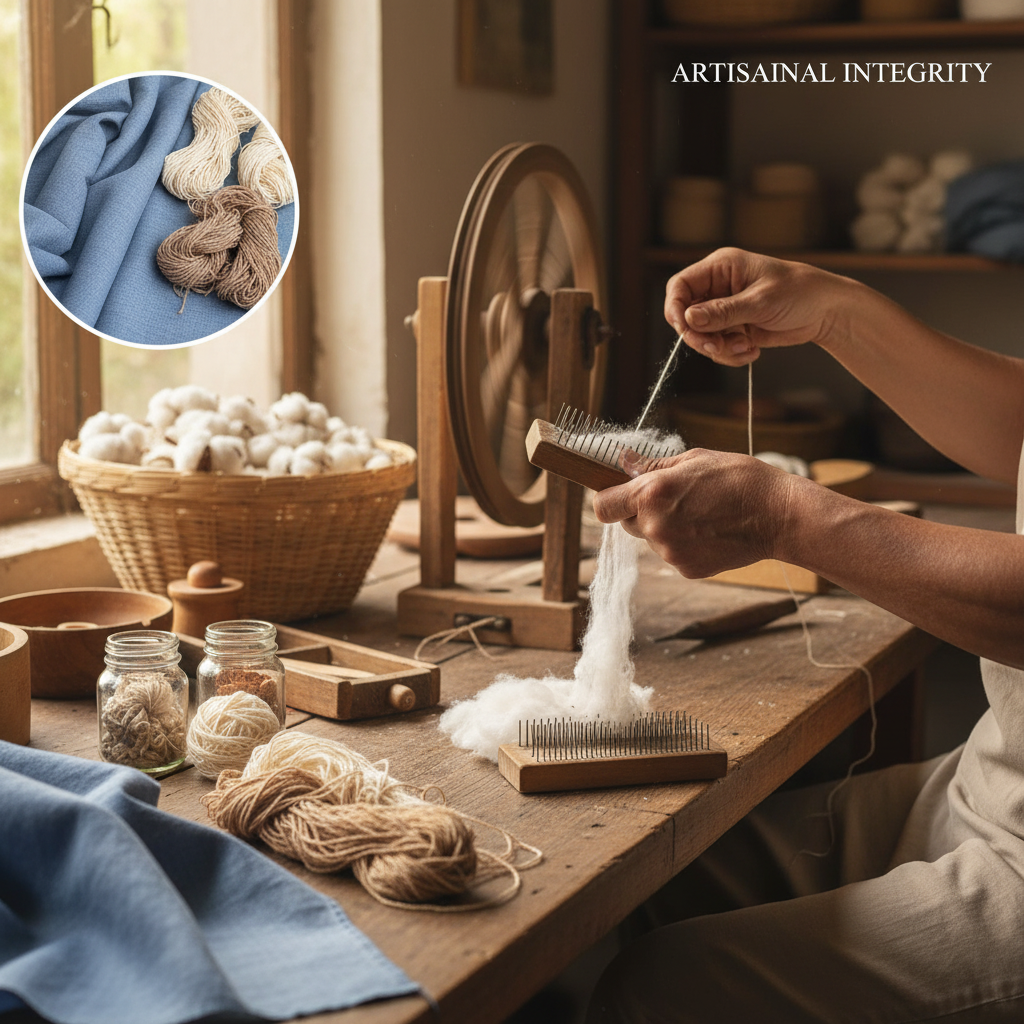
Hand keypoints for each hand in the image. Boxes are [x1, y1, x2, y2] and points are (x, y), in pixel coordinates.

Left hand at [593, 448, 794, 577]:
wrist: (779, 515)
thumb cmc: (740, 479)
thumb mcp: (694, 459)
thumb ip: (653, 466)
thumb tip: (623, 462)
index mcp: (652, 494)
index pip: (602, 506)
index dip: (607, 499)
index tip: (618, 493)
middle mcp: (654, 526)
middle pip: (625, 523)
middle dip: (640, 511)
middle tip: (673, 498)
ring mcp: (670, 552)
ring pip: (650, 539)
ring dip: (664, 527)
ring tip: (699, 513)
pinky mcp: (686, 569)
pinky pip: (671, 554)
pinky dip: (683, 543)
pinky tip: (709, 530)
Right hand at [664, 248, 853, 367]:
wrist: (826, 311)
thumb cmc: (799, 292)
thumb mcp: (760, 301)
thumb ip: (723, 312)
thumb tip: (688, 319)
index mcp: (720, 268)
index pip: (680, 286)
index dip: (675, 308)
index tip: (684, 329)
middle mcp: (717, 288)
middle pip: (685, 316)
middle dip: (700, 336)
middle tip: (717, 347)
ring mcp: (724, 311)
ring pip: (701, 337)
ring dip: (720, 349)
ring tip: (747, 347)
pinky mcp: (733, 330)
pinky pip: (718, 349)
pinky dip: (731, 355)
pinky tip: (752, 351)